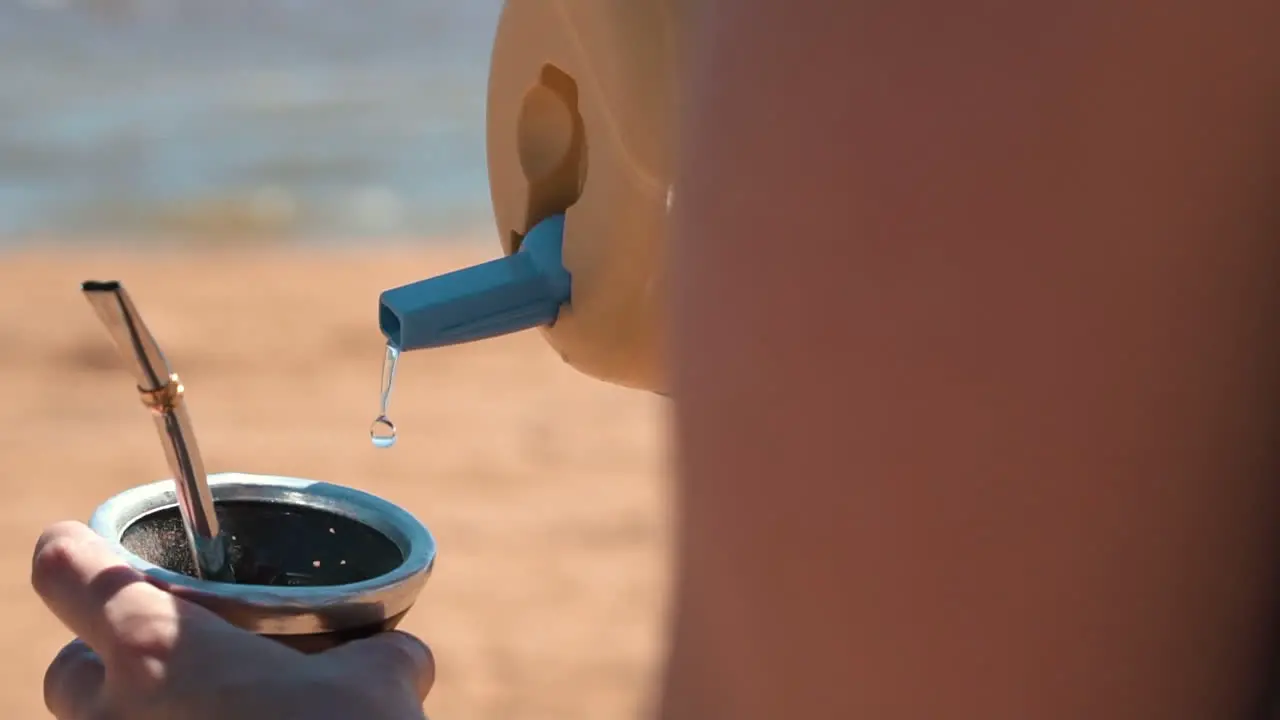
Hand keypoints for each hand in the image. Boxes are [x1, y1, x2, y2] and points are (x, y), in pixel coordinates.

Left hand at [32, 521, 433, 719]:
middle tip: (178, 658)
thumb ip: (376, 655)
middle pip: (71, 670)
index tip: (96, 550)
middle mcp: (114, 715)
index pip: (66, 569)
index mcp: (157, 650)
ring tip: (214, 713)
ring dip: (141, 714)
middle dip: (110, 660)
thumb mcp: (378, 685)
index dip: (79, 551)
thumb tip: (399, 657)